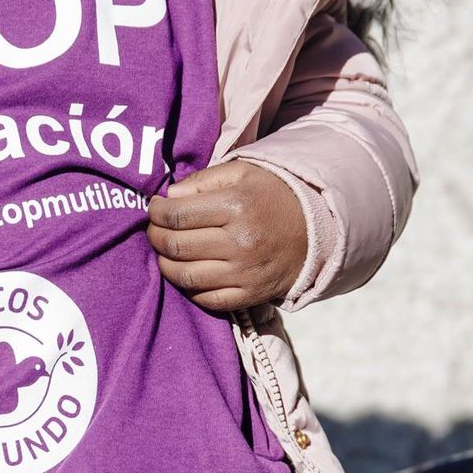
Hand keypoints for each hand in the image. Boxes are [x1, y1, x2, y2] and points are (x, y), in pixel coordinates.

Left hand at [146, 160, 306, 311]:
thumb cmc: (273, 196)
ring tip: (166, 251)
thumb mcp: (243, 173)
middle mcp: (240, 242)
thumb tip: (168, 197)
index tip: (155, 208)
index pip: (176, 214)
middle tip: (155, 229)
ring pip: (185, 276)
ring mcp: (245, 274)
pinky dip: (189, 288)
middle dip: (155, 237)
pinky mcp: (250, 296)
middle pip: (176, 246)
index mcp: (237, 206)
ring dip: (165, 264)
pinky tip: (187, 272)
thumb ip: (202, 181)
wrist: (317, 229)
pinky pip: (206, 299)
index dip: (156, 212)